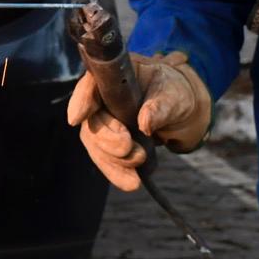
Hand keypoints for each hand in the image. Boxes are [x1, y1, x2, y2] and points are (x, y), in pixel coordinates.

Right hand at [65, 51, 210, 190]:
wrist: (181, 112)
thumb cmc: (174, 92)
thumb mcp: (174, 95)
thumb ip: (160, 106)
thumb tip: (144, 122)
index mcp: (115, 76)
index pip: (90, 84)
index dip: (81, 100)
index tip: (76, 118)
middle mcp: (102, 98)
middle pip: (91, 120)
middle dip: (106, 139)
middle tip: (128, 148)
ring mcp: (103, 122)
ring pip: (95, 144)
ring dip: (112, 161)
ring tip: (136, 175)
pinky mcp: (108, 143)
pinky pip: (106, 159)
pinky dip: (117, 172)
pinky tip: (131, 182)